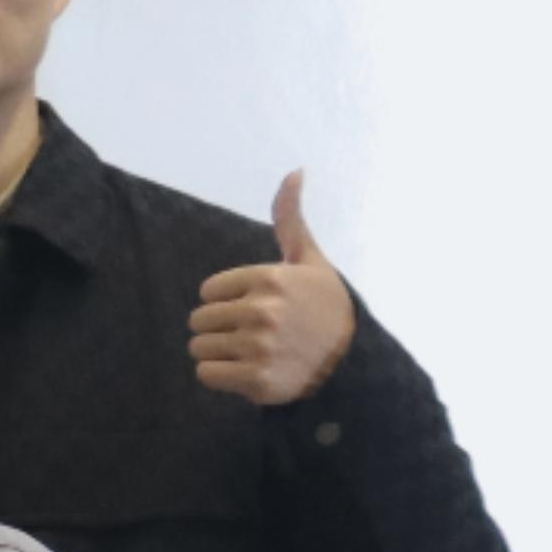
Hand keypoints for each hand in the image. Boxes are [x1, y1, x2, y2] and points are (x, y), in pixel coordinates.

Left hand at [186, 170, 359, 408]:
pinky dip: (220, 376)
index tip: (253, 307)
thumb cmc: (323, 306)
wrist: (352, 361)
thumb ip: (289, 219)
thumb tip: (295, 171)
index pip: (207, 292)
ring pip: (199, 348)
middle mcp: (262, 310)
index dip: (226, 301)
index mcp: (269, 279)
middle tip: (251, 333)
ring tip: (249, 352)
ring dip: (218, 352)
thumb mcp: (309, 260)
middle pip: (200, 320)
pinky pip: (206, 374)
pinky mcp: (256, 380)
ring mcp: (259, 347)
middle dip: (219, 327)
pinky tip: (246, 371)